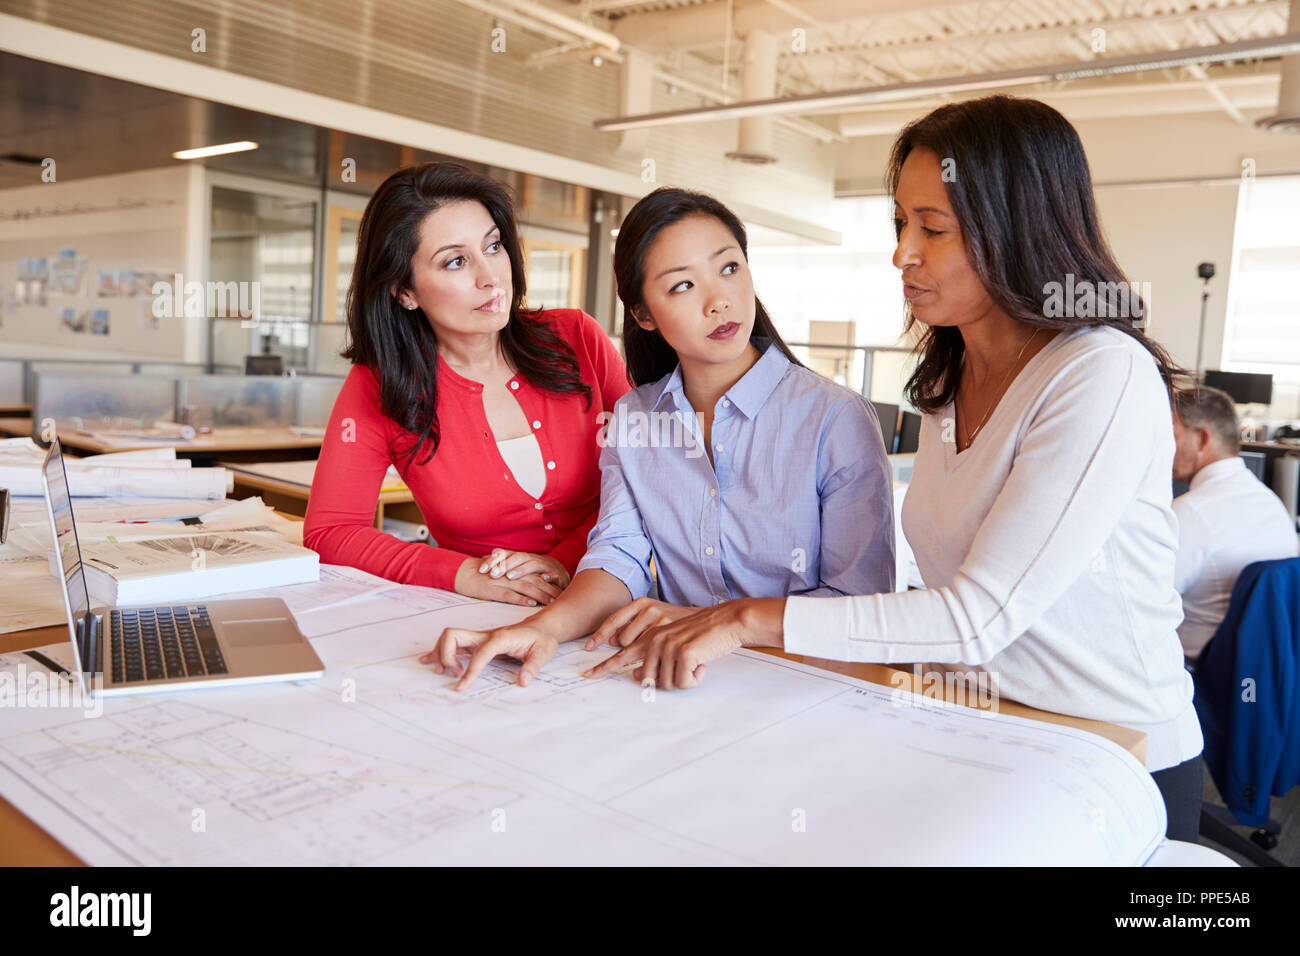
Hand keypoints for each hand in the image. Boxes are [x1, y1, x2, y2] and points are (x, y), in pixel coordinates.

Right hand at [420, 621, 558, 690]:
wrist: (542, 627)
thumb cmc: (542, 639)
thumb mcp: (544, 652)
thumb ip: (533, 666)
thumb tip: (523, 681)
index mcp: (500, 638)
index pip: (480, 653)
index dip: (470, 670)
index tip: (461, 686)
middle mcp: (485, 635)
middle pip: (453, 635)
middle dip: (445, 654)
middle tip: (453, 673)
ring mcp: (479, 638)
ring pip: (449, 638)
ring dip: (440, 653)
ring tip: (443, 672)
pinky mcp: (476, 642)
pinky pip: (453, 644)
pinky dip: (439, 651)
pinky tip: (428, 660)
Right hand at [454, 556, 561, 606]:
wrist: (462, 572)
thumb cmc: (482, 575)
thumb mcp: (502, 573)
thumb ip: (516, 577)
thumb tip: (531, 587)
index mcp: (514, 569)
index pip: (537, 574)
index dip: (551, 582)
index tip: (563, 589)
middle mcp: (511, 574)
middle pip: (536, 580)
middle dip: (551, 589)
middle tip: (564, 597)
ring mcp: (502, 581)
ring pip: (526, 587)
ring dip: (541, 595)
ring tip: (553, 602)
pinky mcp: (493, 589)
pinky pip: (509, 594)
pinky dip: (521, 599)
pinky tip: (532, 604)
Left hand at [477, 549, 571, 589]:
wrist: (558, 570)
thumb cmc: (533, 569)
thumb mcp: (517, 564)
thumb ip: (501, 561)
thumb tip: (481, 558)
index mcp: (520, 557)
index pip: (505, 555)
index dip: (493, 561)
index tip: (481, 570)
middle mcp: (531, 558)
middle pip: (517, 558)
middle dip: (505, 565)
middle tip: (493, 574)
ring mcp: (545, 565)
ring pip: (533, 565)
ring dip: (522, 570)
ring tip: (511, 576)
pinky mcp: (557, 574)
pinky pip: (554, 574)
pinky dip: (549, 576)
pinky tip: (543, 578)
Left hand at [581, 597, 785, 689]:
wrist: (727, 621)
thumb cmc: (703, 635)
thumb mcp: (674, 644)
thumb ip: (654, 657)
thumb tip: (639, 675)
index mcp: (650, 635)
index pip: (622, 654)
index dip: (605, 667)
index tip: (589, 674)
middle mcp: (654, 639)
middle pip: (650, 680)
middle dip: (670, 681)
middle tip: (686, 670)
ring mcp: (668, 645)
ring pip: (667, 685)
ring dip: (685, 680)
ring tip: (696, 663)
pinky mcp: (683, 652)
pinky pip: (684, 683)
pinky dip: (695, 679)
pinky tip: (703, 664)